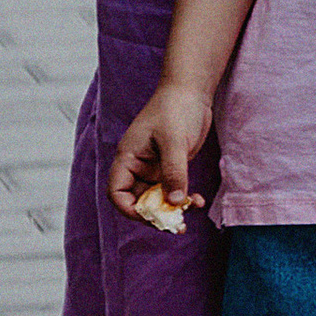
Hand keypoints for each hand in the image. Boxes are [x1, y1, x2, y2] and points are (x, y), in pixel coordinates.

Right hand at [109, 83, 214, 221]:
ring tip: (189, 215)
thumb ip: (174, 172)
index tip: (152, 216)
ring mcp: (154, 167)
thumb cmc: (176, 108)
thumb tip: (176, 202)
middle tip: (175, 224)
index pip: (117, 192)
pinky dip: (183, 199)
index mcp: (128, 157)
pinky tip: (198, 201)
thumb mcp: (175, 141)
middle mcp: (138, 165)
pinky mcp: (170, 166)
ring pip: (157, 198)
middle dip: (155, 214)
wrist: (191, 90)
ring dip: (171, 209)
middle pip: (138, 200)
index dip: (130, 209)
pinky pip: (172, 190)